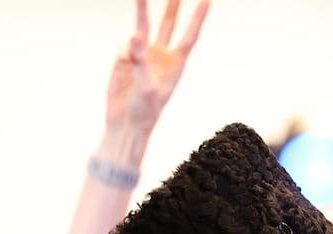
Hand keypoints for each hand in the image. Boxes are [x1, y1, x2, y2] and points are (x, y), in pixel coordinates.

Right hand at [104, 0, 209, 139]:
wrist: (125, 124)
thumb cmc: (144, 112)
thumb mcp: (146, 88)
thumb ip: (141, 62)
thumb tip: (135, 35)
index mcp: (175, 65)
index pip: (189, 36)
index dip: (198, 18)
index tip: (207, 0)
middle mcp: (161, 57)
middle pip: (169, 25)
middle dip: (174, 7)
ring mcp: (143, 56)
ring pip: (144, 27)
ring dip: (143, 10)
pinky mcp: (126, 59)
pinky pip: (126, 47)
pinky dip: (125, 53)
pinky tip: (125, 73)